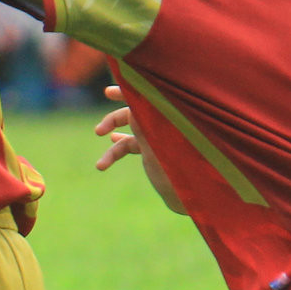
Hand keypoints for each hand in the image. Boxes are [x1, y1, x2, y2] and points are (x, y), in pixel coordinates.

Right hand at [96, 85, 183, 209]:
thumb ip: (142, 128)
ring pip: (131, 134)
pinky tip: (103, 163)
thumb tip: (129, 109)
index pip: (146, 96)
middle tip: (98, 131)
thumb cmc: (178, 175)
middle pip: (134, 112)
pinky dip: (119, 152)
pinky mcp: (157, 150)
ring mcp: (160, 137)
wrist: (192, 198)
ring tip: (100, 165)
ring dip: (114, 148)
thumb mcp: (156, 151)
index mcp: (168, 118)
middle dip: (114, 121)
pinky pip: (133, 146)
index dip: (127, 91)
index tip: (107, 93)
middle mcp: (164, 124)